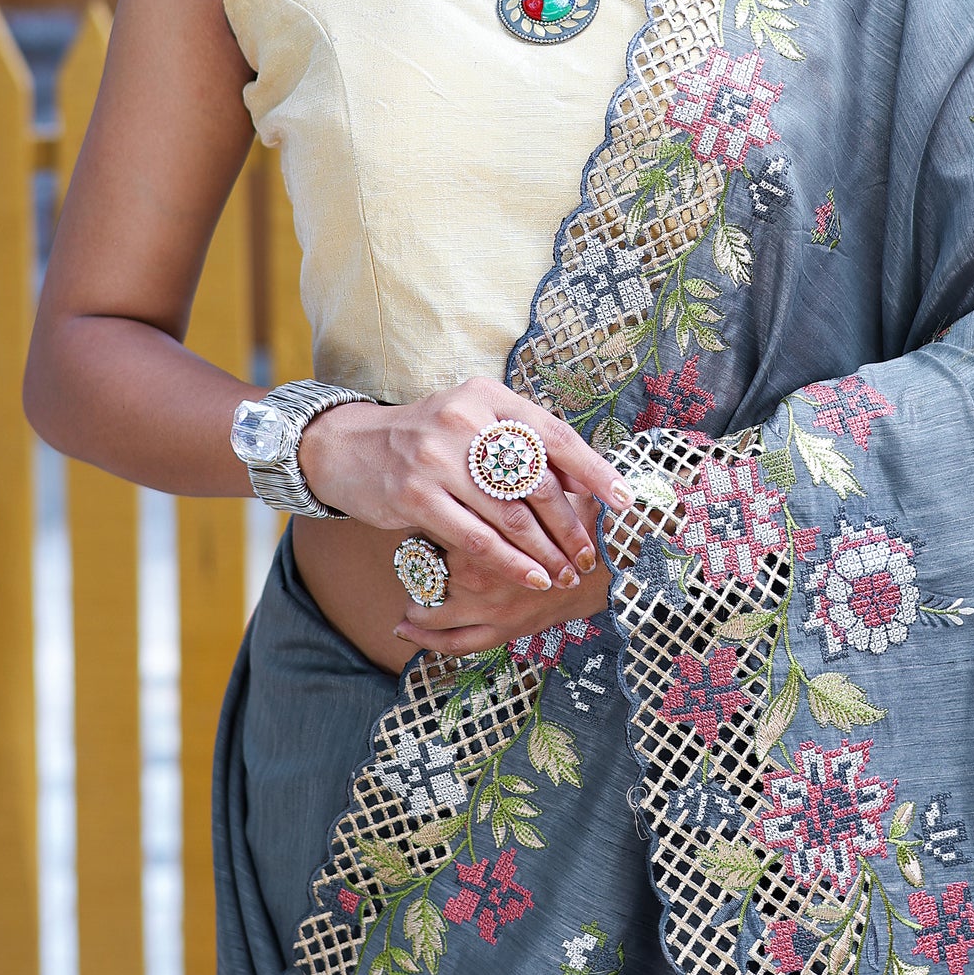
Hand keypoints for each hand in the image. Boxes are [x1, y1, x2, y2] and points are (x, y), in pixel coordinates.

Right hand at [297, 377, 631, 592]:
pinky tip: (530, 577)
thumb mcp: (474, 424)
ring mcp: (437, 457)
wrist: (349, 448)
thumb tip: (586, 481)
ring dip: (544, 552)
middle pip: (536, 482)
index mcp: (489, 397)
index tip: (624, 500)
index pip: (554, 435)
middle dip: (569, 526)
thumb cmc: (428, 442)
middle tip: (588, 555)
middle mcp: (465, 419)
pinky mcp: (416, 495)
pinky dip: (509, 563)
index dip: (594, 470)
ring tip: (564, 574)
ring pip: (510, 516)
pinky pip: (476, 539)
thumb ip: (523, 445)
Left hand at [393, 491, 611, 655]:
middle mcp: (477, 569)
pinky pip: (451, 642)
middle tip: (408, 550)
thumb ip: (511, 472)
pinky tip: (403, 628)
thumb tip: (480, 445)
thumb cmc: (585, 525)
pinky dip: (423, 637)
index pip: (428, 525)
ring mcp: (485, 605)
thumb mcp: (545, 486)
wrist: (618, 571)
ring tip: (408, 589)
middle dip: (410, 559)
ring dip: (413, 599)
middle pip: (419, 565)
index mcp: (481, 530)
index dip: (418, 519)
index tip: (417, 515)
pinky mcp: (497, 631)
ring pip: (428, 606)